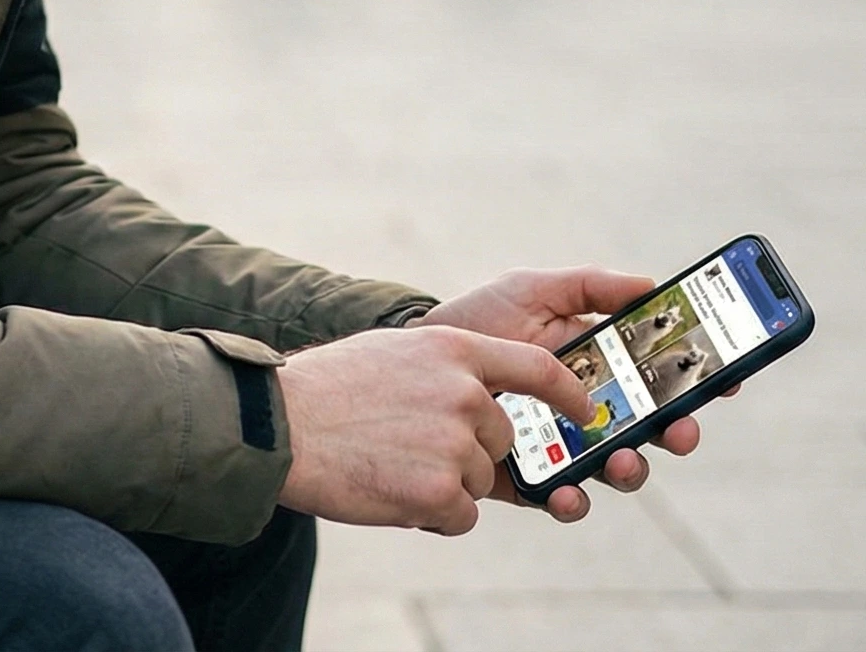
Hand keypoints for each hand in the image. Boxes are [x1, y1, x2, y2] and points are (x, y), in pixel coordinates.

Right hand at [273, 324, 590, 535]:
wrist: (278, 427)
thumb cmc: (325, 392)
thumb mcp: (393, 355)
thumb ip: (442, 370)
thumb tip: (479, 398)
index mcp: (454, 350)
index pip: (538, 368)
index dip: (569, 394)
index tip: (586, 411)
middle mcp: (464, 393)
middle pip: (500, 439)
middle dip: (467, 454)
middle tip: (408, 449)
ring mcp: (455, 442)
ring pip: (478, 481)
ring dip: (442, 485)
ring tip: (386, 465)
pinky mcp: (441, 491)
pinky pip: (460, 515)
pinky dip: (430, 515)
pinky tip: (387, 492)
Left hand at [417, 266, 720, 521]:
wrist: (413, 359)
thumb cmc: (476, 321)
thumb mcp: (531, 290)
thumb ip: (589, 287)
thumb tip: (651, 284)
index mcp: (601, 364)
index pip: (664, 378)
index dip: (702, 381)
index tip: (728, 381)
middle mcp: (591, 410)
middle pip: (654, 430)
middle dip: (677, 433)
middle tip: (679, 430)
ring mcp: (563, 446)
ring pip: (616, 469)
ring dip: (630, 470)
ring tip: (620, 460)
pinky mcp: (527, 479)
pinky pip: (561, 498)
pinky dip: (571, 500)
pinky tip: (565, 490)